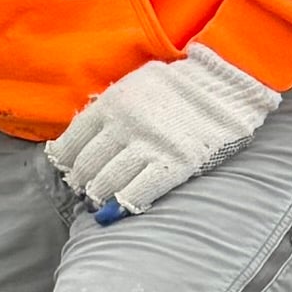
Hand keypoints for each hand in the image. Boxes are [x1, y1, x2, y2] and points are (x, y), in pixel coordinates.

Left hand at [48, 44, 275, 217]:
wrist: (224, 84)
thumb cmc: (176, 89)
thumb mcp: (134, 88)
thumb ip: (107, 111)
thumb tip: (79, 144)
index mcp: (112, 104)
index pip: (71, 144)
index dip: (66, 163)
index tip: (70, 171)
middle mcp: (124, 124)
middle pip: (87, 167)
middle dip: (83, 183)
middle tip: (87, 190)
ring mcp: (149, 145)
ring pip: (107, 183)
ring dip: (100, 196)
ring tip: (101, 201)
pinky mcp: (174, 162)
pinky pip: (138, 192)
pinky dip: (125, 203)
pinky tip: (122, 206)